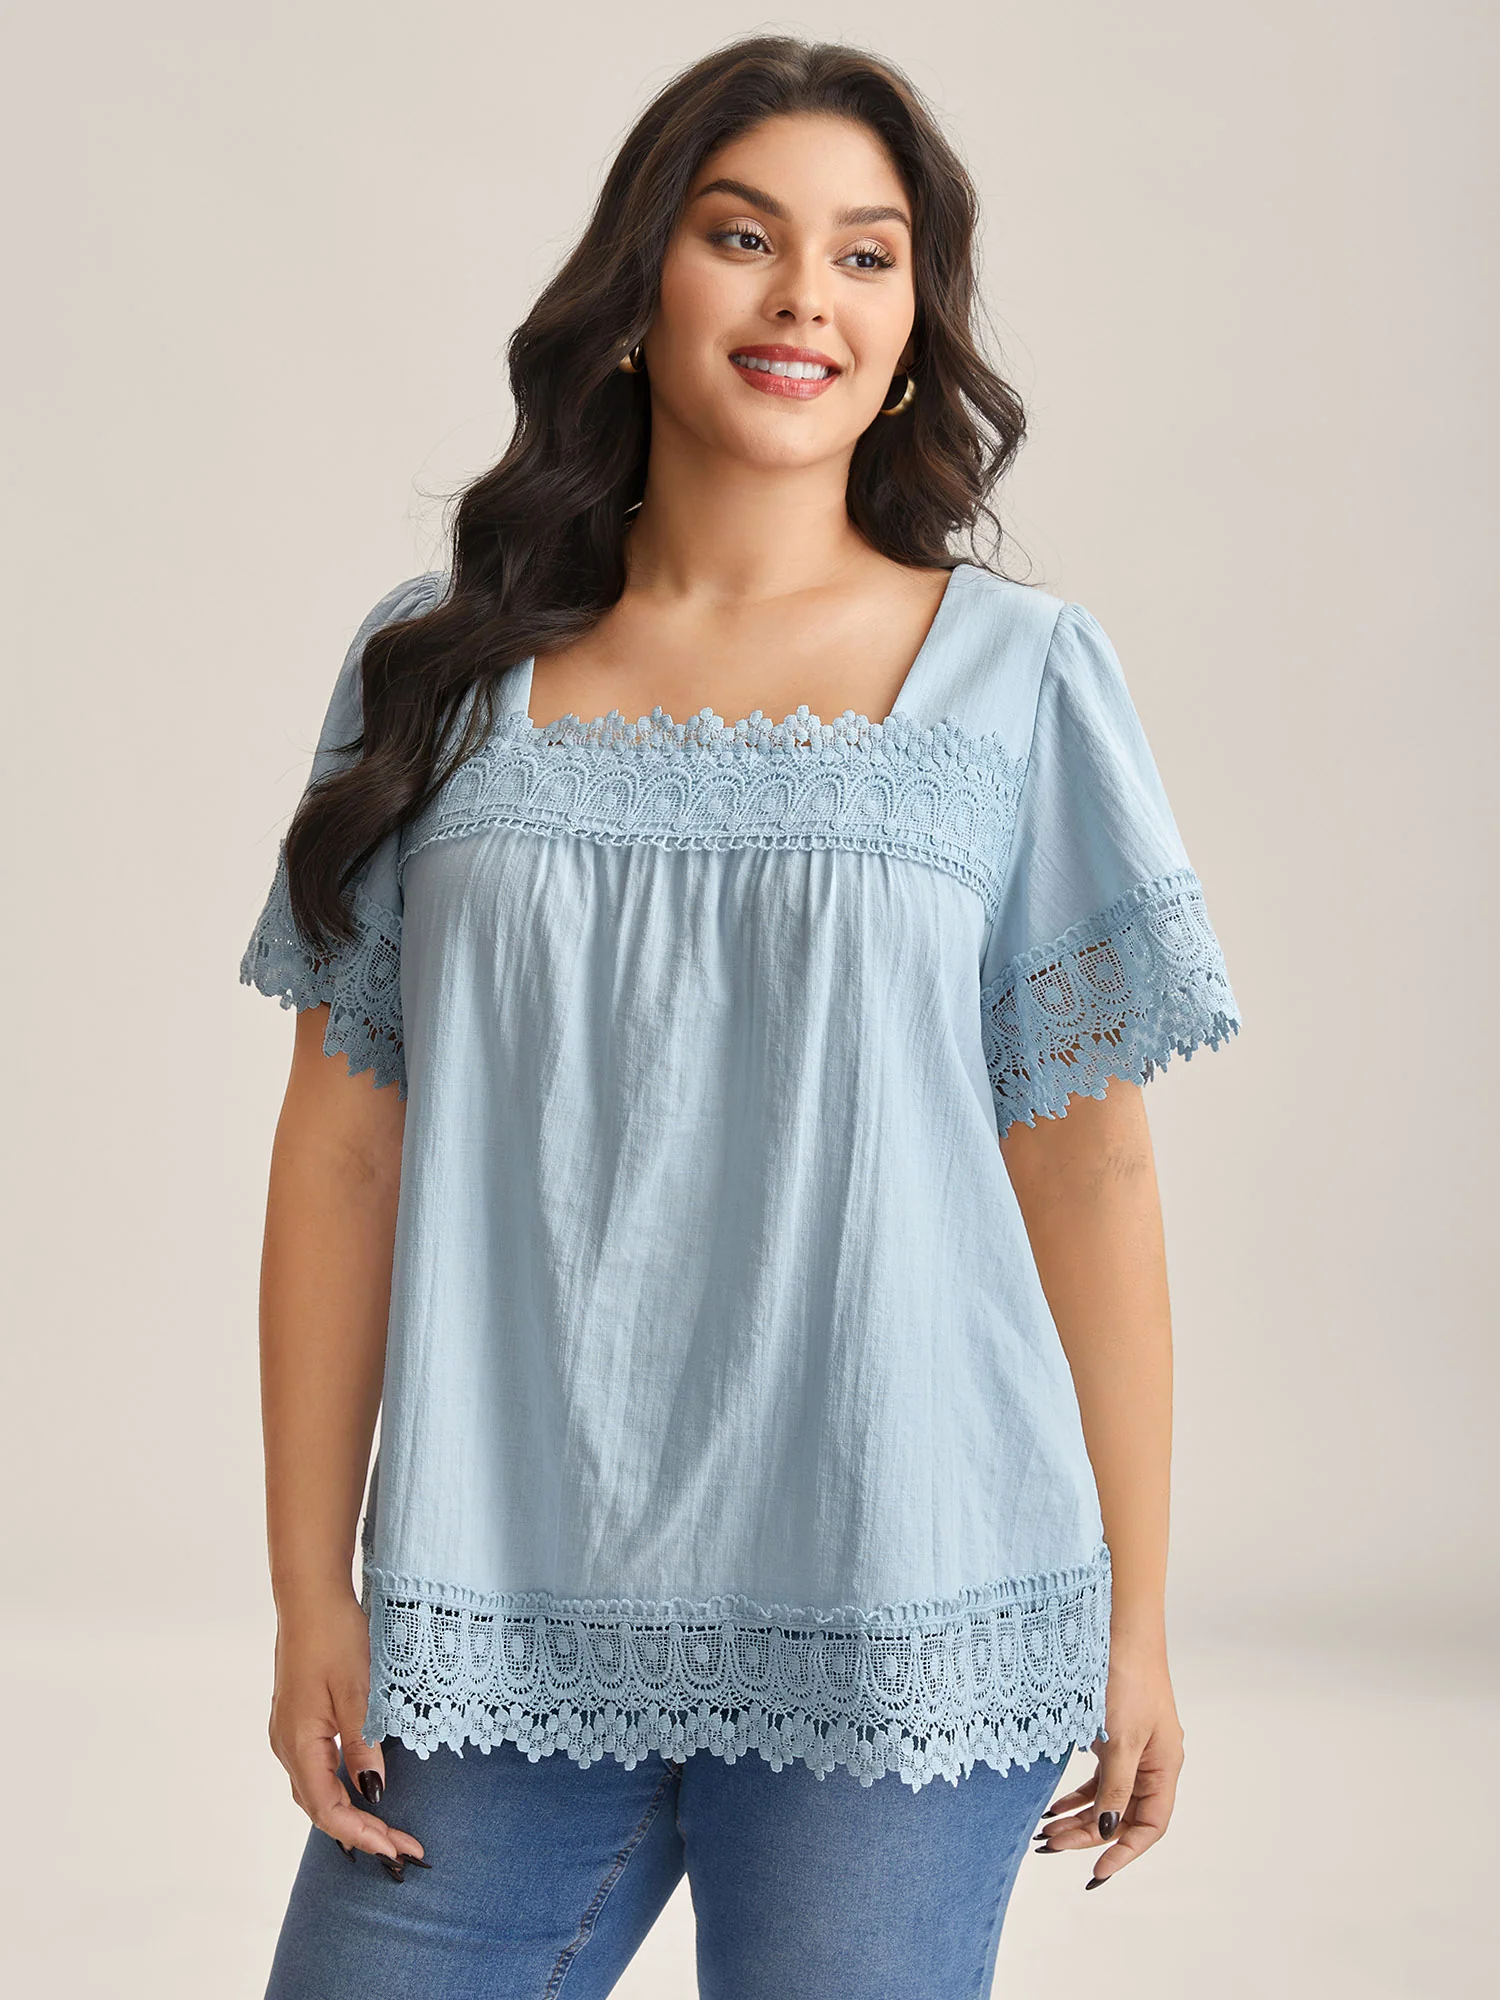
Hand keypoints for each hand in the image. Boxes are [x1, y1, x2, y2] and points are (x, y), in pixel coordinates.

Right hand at [268, 1587, 427, 1870]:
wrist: (309, 1597)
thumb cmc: (334, 1637)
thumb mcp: (357, 1691)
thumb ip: (363, 1746)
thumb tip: (373, 1794)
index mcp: (299, 1743)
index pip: (328, 1809)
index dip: (363, 1834)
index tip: (397, 1849)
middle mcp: (287, 1745)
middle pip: (320, 1807)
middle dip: (361, 1832)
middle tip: (402, 1848)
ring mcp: (288, 1733)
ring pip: (316, 1790)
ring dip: (350, 1814)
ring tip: (386, 1831)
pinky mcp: (297, 1720)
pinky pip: (315, 1770)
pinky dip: (338, 1790)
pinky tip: (359, 1791)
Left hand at [1033, 1637, 1182, 1887]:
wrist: (1117, 1626)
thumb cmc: (1126, 1677)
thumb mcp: (1120, 1738)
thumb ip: (1115, 1786)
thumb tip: (1106, 1829)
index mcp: (1164, 1766)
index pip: (1150, 1825)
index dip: (1125, 1852)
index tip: (1095, 1871)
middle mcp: (1152, 1761)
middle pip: (1123, 1814)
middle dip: (1088, 1835)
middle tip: (1050, 1845)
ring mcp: (1132, 1747)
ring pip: (1106, 1797)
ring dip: (1077, 1817)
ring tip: (1045, 1833)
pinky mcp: (1112, 1733)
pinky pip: (1096, 1777)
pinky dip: (1075, 1793)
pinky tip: (1053, 1804)